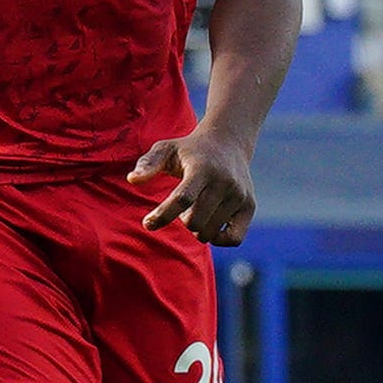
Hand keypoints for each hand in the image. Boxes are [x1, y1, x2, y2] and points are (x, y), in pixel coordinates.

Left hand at [133, 126, 257, 244]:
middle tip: (182, 209)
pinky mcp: (249, 206)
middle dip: (182, 221)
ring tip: (197, 210)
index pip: (182, 199)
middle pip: (194, 221)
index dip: (163, 215)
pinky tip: (210, 226)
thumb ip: (147, 164)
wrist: (228, 143)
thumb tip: (132, 180)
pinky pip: (234, 239)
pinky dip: (218, 239)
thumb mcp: (165, 149)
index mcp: (202, 169)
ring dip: (196, 229)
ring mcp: (239, 195)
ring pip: (210, 232)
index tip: (148, 223)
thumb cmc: (189, 150)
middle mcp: (224, 182)